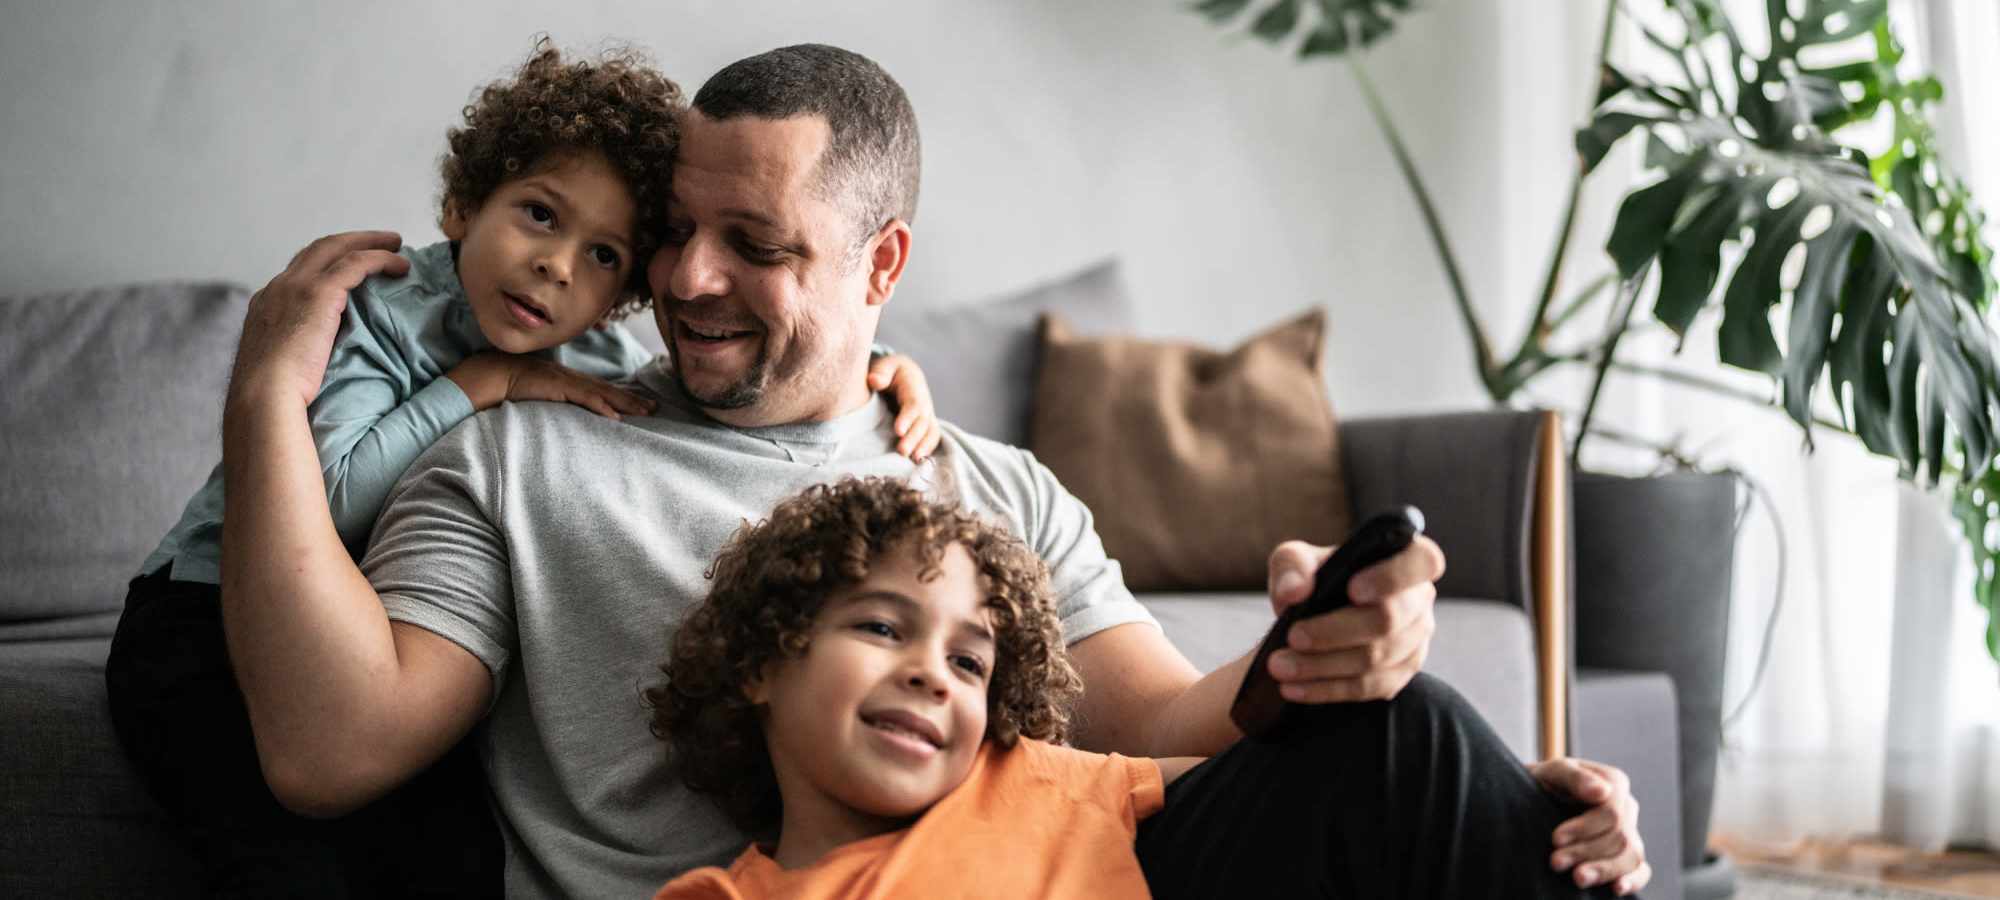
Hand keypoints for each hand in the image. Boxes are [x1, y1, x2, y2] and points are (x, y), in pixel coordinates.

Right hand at [232, 232, 409, 407]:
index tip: (350, 266)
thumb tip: (317, 363)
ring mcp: (296, 286)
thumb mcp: (280, 366)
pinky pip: (357, 263)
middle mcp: (279, 287)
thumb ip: (296, 352)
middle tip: (381, 242)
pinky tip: (400, 265)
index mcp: (267, 303)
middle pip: (318, 249)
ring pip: (338, 248)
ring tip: (396, 244)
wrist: (264, 395)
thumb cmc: (274, 395)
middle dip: (351, 241)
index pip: (299, 272)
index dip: (327, 263)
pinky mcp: (319, 292)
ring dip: (370, 242)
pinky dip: (380, 259)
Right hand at [446, 352, 654, 419]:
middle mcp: (571, 379)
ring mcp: (566, 382)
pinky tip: (616, 417)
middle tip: (655, 408)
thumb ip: (552, 400)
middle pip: (608, 390)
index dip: (621, 396)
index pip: (600, 389)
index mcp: (567, 380)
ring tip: (645, 412)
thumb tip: (560, 414)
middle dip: (632, 399)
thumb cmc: (510, 386)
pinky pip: (584, 399)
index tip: (640, 404)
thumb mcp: (537, 393)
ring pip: (602, 394)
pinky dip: (601, 407)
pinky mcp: (558, 388)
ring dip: (625, 403)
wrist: (492, 374)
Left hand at [866, 353, 941, 460]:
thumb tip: (874, 381)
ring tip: (914, 459)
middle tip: (902, 451)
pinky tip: (919, 461)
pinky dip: (928, 448)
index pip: (913, 403)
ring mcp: (927, 413)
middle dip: (914, 437)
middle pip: (922, 421)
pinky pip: (932, 436)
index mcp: (914, 386)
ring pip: (930, 430)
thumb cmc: (889, 371)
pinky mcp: (926, 423)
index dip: (908, 418)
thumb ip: (880, 372)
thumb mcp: (884, 366)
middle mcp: (924, 401)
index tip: (898, 431)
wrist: (903, 374)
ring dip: (924, 446)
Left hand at [1259, 536, 1442, 702]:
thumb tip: (1294, 592)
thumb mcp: (1294, 561)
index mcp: (1405, 560)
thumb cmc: (1313, 579)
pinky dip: (1327, 689)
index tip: (1353, 589)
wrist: (1312, 616)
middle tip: (1293, 637)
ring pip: (1376, 660)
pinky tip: (1293, 688)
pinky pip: (1368, 688)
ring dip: (1323, 666)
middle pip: (1388, 620)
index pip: (1424, 561)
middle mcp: (1419, 601)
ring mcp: (1415, 641)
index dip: (1392, 577)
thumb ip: (1291, 568)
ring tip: (1280, 666)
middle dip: (1334, 632)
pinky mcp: (1400, 674)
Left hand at [1532, 757, 1649, 894]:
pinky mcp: (1626, 854)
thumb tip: (1601, 792)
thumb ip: (1574, 777)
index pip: (1611, 812)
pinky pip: (1641, 869)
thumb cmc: (1543, 783)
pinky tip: (1616, 888)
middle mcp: (1626, 807)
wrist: (1531, 800)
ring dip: (1604, 869)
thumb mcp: (1551, 773)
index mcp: (1614, 783)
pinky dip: (1633, 880)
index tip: (1556, 839)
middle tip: (1555, 862)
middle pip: (1619, 836)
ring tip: (1577, 878)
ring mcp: (1630, 831)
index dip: (1585, 828)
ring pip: (1631, 855)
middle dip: (1586, 852)